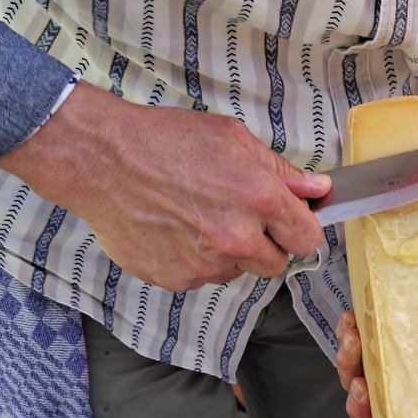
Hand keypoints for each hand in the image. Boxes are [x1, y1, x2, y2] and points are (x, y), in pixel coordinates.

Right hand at [0, 82, 329, 290]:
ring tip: (197, 216)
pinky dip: (194, 259)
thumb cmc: (162, 141)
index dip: (299, 229)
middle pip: (276, 264)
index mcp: (260, 199)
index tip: (289, 223)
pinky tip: (174, 229)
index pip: (308, 239)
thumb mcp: (232, 138)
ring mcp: (205, 263)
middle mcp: (237, 237)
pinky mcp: (176, 278)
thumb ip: (281, 171)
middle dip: (265, 244)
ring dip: (228, 253)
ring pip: (237, 271)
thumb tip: (318, 189)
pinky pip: (201, 277)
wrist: (99, 159)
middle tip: (237, 216)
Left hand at [337, 216, 417, 417]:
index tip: (364, 397)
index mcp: (409, 393)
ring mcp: (374, 357)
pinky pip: (349, 337)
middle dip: (352, 380)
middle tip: (358, 374)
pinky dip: (346, 329)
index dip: (364, 416)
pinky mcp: (366, 334)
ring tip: (355, 334)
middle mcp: (387, 380)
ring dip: (347, 354)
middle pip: (357, 392)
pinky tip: (351, 318)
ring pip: (349, 365)